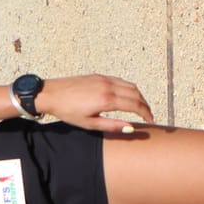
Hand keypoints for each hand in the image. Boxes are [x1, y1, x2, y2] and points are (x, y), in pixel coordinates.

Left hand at [35, 75, 155, 133]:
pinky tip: (127, 97)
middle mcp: (108, 86)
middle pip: (136, 94)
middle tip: (149, 115)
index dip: (146, 113)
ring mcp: (104, 79)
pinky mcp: (99, 76)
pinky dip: (129, 88)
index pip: (135, 105)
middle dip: (145, 105)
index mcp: (107, 100)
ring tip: (140, 107)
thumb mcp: (90, 124)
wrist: (51, 94)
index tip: (151, 121)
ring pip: (130, 85)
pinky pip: (120, 81)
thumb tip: (131, 128)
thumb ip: (112, 126)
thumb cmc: (68, 112)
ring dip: (139, 96)